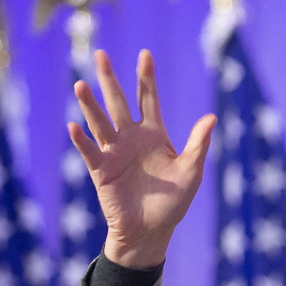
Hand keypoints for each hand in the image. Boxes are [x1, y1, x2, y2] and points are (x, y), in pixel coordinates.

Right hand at [67, 49, 217, 268]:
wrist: (150, 231)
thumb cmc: (173, 202)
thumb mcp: (190, 172)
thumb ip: (197, 145)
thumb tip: (211, 118)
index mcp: (154, 134)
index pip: (148, 99)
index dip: (146, 78)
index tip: (145, 54)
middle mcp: (130, 138)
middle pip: (118, 102)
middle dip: (109, 79)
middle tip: (100, 54)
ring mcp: (113, 152)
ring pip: (100, 122)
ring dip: (90, 105)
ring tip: (81, 84)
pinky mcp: (101, 170)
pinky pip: (89, 152)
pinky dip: (81, 140)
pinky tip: (74, 127)